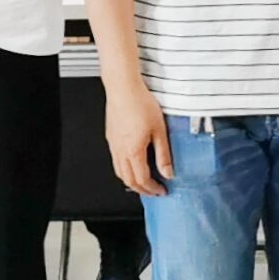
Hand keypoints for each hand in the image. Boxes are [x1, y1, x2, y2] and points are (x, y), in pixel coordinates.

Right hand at [106, 78, 171, 196]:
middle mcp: (120, 151)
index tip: (161, 191)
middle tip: (152, 191)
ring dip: (131, 181)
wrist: (123, 88)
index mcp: (133, 151)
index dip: (152, 189)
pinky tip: (132, 164)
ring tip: (143, 181)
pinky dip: (124, 169)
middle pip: (128, 180)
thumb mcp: (159, 130)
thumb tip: (168, 172)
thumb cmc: (140, 103)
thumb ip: (163, 154)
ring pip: (119, 172)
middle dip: (141, 189)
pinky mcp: (110, 137)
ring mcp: (113, 145)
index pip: (142, 179)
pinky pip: (115, 161)